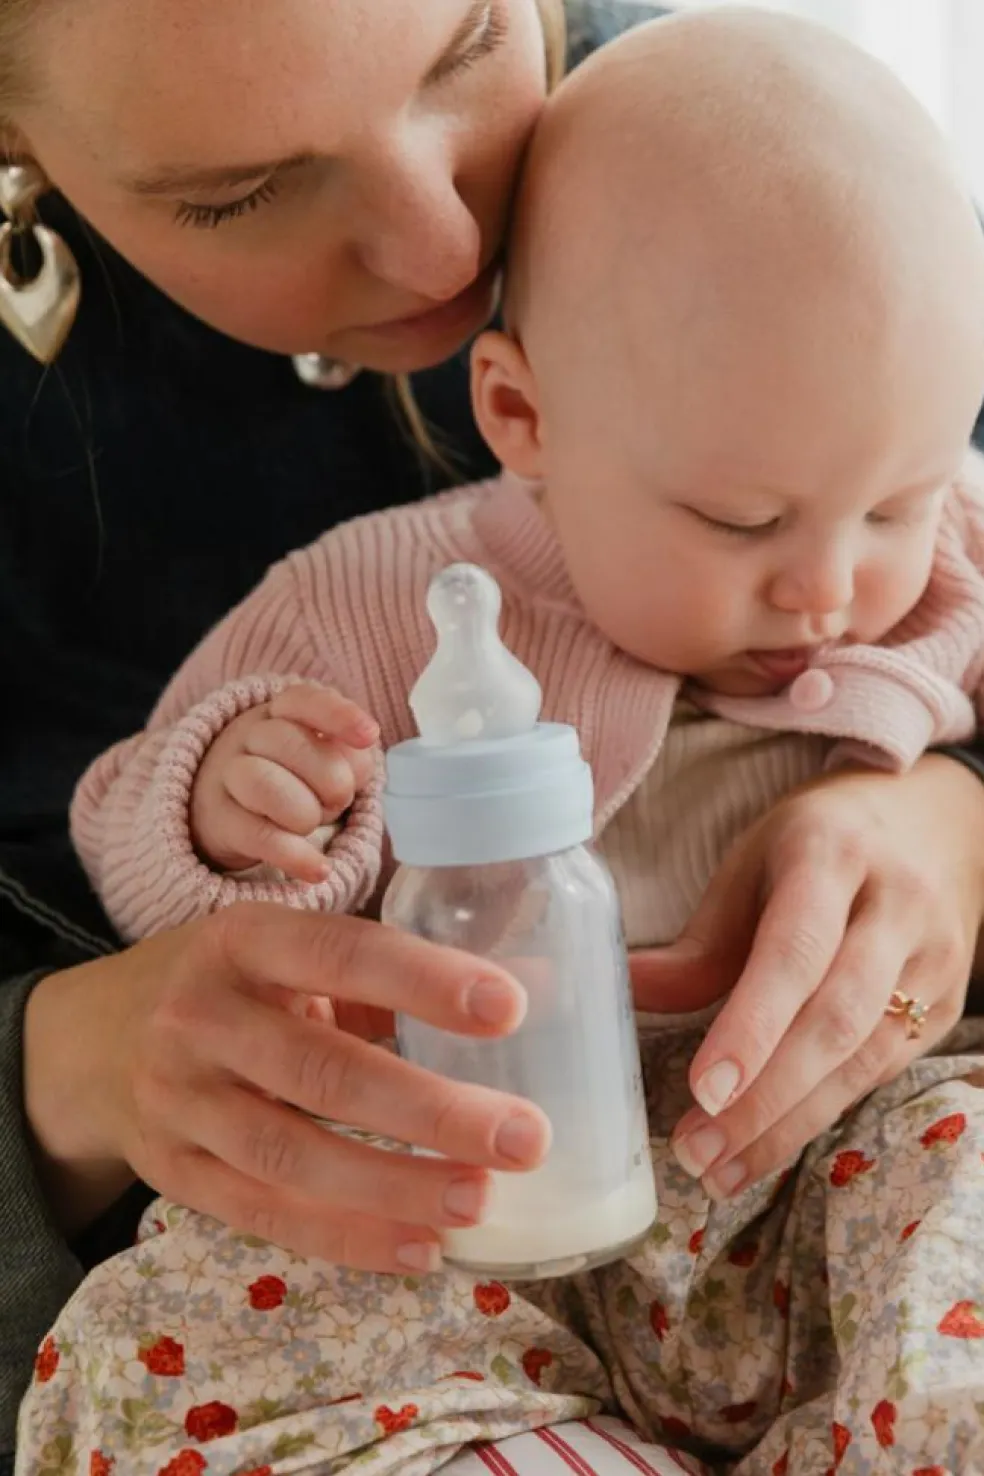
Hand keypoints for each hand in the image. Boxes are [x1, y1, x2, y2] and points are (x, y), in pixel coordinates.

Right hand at [24, 904, 548, 1270]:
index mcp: (243, 940)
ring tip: (479, 1201)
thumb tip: (533, 986)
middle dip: (428, 1109)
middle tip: (523, 1136)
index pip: (341, 953)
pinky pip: (263, 1212)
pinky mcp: (172, 1172)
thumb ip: (388, 978)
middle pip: (320, 1071)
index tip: (511, 1006)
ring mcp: (179, 1101)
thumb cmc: (228, 986)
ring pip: (290, 1154)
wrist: (92, 1041)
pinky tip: (418, 1248)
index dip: (423, 980)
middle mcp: (202, 1017)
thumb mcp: (285, 952)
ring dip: (393, 1186)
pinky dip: (344, 1237)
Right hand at [190, 683, 378, 880]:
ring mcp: (228, 776)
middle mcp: (249, 736)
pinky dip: (295, 856)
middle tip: (337, 800)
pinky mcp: (221, 822)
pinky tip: (319, 870)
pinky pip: (259, 836)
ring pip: (265, 785)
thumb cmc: (293, 774)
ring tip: (312, 825)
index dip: (339, 716)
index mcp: (281, 711)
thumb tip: (361, 761)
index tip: (370, 736)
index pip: (305, 700)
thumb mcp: (323, 756)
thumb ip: (348, 754)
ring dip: (305, 813)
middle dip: (330, 780)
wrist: (225, 803)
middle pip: (290, 744)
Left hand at [630, 754, 983, 1197]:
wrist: (934, 821)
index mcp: (833, 854)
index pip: (794, 951)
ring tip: (719, 1168)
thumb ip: (701, 941)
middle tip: (697, 1151)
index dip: (750, 1026)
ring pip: (865, 1056)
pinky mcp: (948, 1003)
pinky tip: (767, 1147)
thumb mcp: (752, 864)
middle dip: (764, 1097)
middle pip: (836, 1017)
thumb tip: (624, 992)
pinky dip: (821, 1113)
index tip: (702, 1090)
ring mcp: (932, 958)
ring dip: (788, 1123)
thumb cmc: (820, 843)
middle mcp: (896, 906)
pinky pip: (883, 1070)